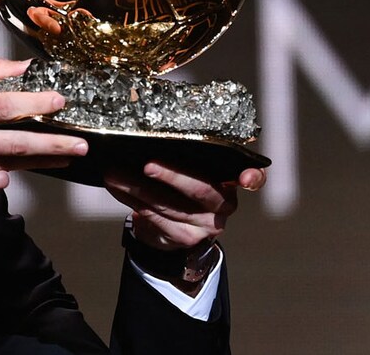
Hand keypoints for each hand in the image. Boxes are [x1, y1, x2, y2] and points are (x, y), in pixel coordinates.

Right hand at [0, 59, 88, 199]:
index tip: (59, 102)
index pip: (0, 105)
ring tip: (60, 154)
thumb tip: (24, 67)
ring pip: (9, 165)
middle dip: (52, 145)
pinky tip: (3, 165)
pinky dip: (4, 173)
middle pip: (14, 143)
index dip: (33, 104)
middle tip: (81, 146)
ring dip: (37, 160)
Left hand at [104, 162, 265, 250]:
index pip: (254, 179)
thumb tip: (153, 132)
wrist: (174, 229)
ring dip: (137, 187)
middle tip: (147, 165)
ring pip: (169, 204)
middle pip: (200, 189)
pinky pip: (154, 217)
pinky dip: (131, 200)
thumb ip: (191, 156)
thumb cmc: (184, 189)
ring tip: (115, 173)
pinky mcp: (185, 237)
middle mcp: (225, 205)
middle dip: (171, 176)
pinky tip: (116, 187)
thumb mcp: (195, 171)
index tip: (245, 177)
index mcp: (231, 181)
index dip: (252, 177)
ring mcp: (206, 225)